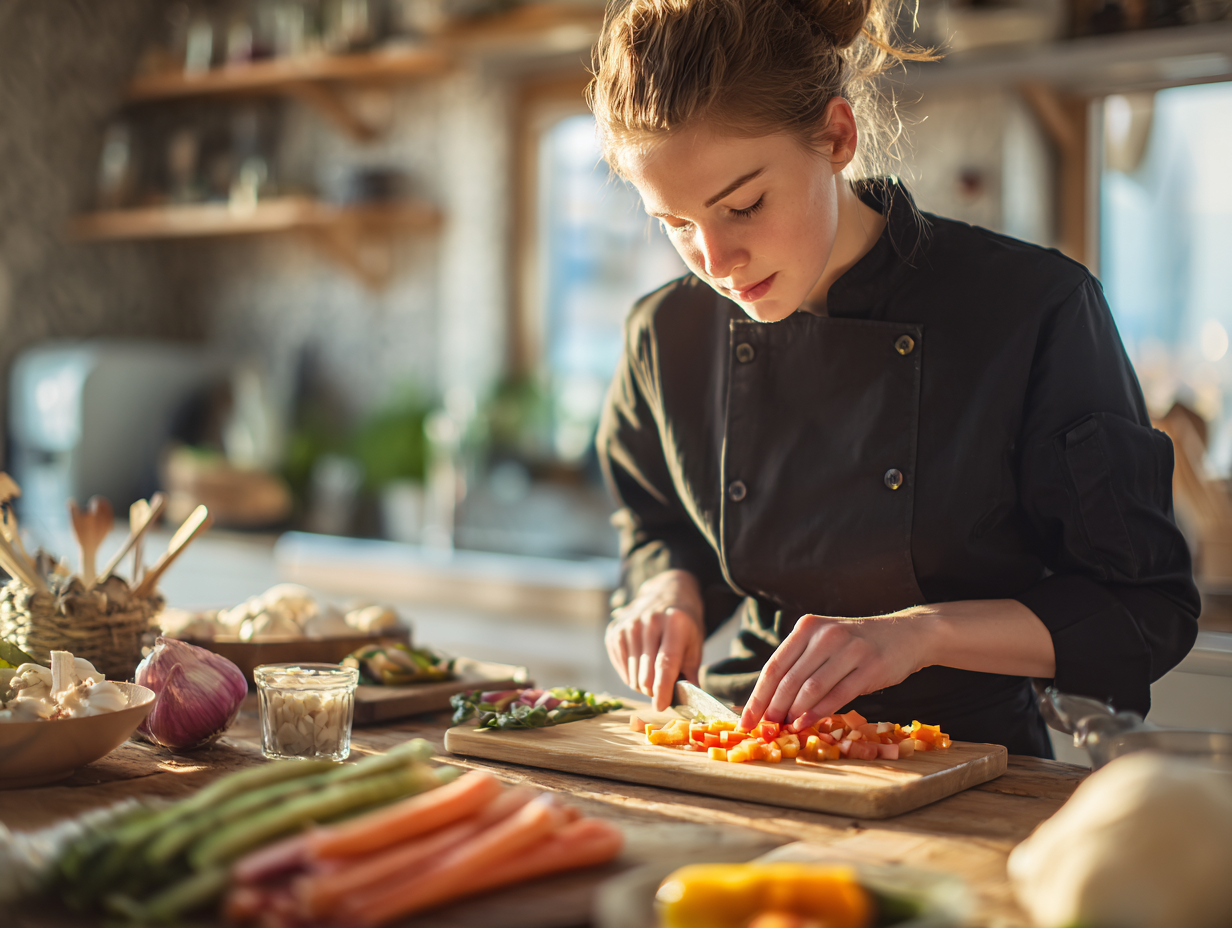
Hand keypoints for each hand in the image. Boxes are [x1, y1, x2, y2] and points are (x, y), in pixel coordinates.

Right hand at [605, 570, 703, 710]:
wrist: (665, 593)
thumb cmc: (683, 624)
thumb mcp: (695, 644)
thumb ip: (691, 673)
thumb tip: (689, 701)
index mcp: (674, 623)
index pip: (665, 663)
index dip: (663, 689)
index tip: (661, 706)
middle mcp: (648, 621)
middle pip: (646, 674)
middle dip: (656, 690)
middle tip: (665, 687)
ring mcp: (628, 625)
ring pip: (632, 676)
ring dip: (644, 685)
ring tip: (654, 673)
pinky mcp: (614, 631)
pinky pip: (621, 670)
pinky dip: (632, 676)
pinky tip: (641, 665)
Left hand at [738, 613, 927, 732]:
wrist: (905, 635)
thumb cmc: (856, 645)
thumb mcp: (824, 643)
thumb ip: (799, 665)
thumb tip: (767, 703)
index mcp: (807, 627)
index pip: (774, 666)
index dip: (758, 696)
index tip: (746, 720)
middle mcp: (826, 635)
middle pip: (789, 679)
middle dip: (772, 708)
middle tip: (765, 729)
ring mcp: (849, 649)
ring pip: (811, 688)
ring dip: (794, 712)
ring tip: (784, 728)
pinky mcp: (870, 667)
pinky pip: (838, 695)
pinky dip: (818, 713)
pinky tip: (806, 724)